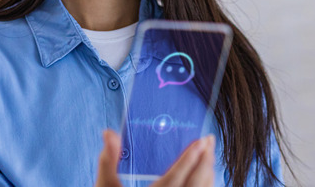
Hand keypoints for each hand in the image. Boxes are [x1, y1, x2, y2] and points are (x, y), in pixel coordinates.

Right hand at [95, 129, 215, 186]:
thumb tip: (109, 133)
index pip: (172, 180)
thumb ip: (107, 161)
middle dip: (204, 162)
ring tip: (208, 154)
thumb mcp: (105, 186)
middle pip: (194, 186)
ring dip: (207, 174)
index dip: (188, 160)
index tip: (200, 141)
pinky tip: (204, 176)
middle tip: (209, 141)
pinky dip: (206, 186)